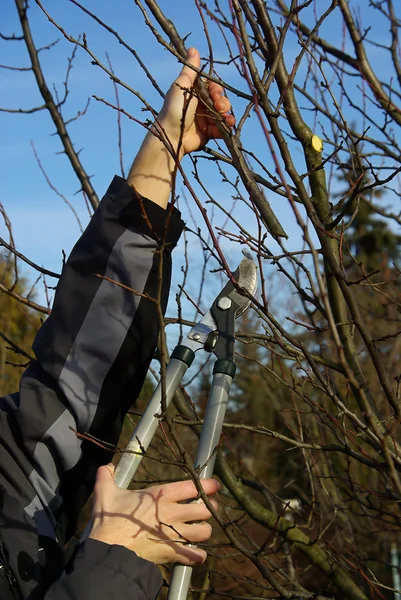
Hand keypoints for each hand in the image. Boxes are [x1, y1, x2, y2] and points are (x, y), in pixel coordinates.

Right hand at [89, 464, 219, 564]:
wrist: (107, 550)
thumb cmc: (109, 521)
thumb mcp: (105, 493)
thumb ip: (106, 476)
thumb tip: (108, 466)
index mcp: (162, 495)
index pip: (194, 486)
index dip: (209, 485)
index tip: (214, 485)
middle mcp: (172, 513)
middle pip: (205, 509)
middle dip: (210, 508)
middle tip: (208, 508)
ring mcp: (174, 534)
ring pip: (204, 532)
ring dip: (205, 531)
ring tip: (201, 529)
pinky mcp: (171, 553)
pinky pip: (195, 555)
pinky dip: (198, 555)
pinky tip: (196, 554)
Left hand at [158, 47, 234, 157]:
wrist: (171, 136)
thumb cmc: (173, 109)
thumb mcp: (181, 86)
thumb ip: (190, 69)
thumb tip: (193, 48)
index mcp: (194, 93)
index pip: (213, 88)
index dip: (217, 90)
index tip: (214, 93)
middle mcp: (200, 105)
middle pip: (220, 101)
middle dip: (223, 103)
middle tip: (218, 107)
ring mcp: (205, 120)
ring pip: (223, 114)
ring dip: (227, 114)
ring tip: (225, 119)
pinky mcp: (208, 133)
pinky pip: (221, 129)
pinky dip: (225, 127)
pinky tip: (226, 126)